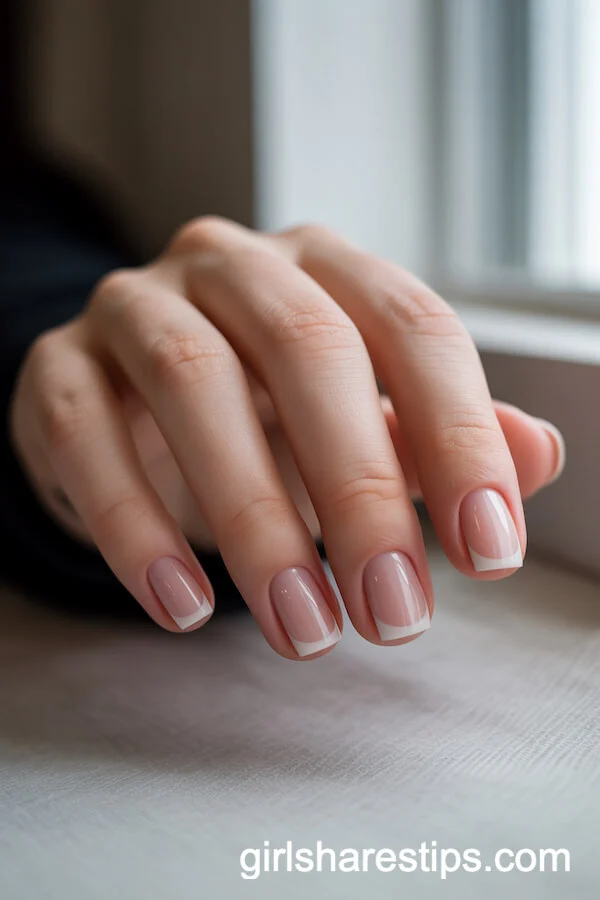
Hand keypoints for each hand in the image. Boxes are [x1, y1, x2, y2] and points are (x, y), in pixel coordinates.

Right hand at [10, 218, 564, 658]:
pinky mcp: (59, 367)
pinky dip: (135, 527)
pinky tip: (184, 606)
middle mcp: (231, 265)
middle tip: (394, 613)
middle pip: (307, 349)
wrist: (131, 399)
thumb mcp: (360, 417)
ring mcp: (134, 306)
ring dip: (256, 521)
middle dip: (360, 491)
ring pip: (193, 384)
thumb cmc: (264, 410)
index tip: (489, 551)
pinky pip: (86, 436)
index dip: (460, 436)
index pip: (412, 328)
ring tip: (301, 628)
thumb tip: (538, 455)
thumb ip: (441, 435)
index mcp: (325, 266)